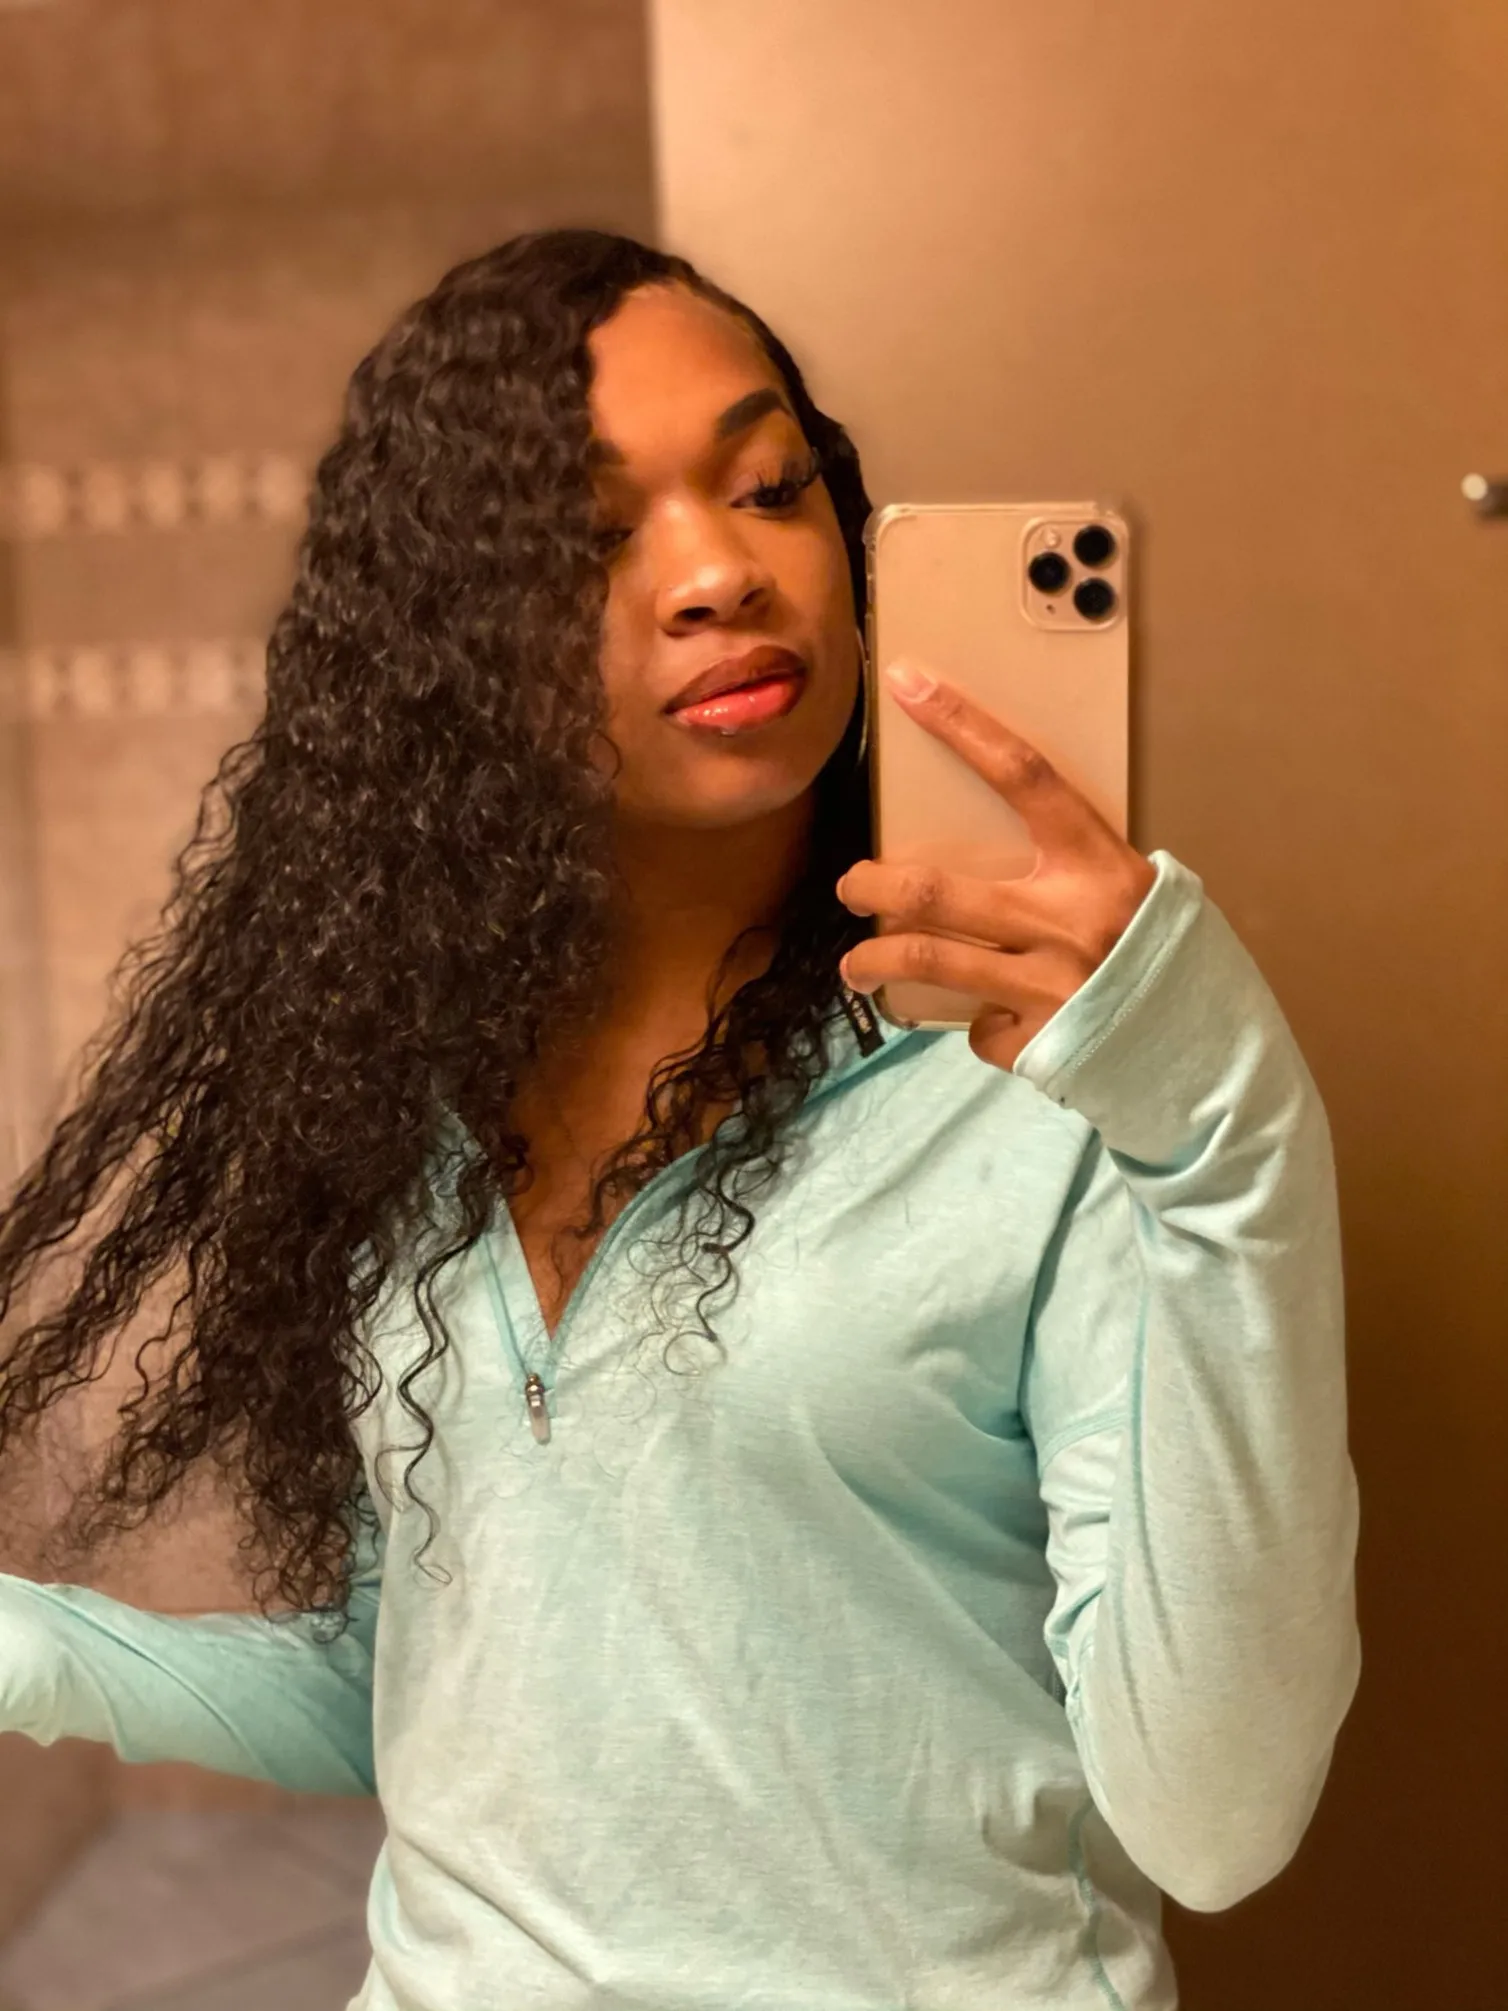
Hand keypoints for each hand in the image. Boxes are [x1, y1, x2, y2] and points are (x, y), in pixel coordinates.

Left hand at [836, 661, 1156, 1071]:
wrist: (1209, 1048)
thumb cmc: (1163, 954)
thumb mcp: (1132, 891)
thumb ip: (1069, 870)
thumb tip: (995, 852)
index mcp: (1098, 865)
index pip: (1022, 774)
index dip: (962, 725)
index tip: (908, 686)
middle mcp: (1066, 920)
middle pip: (933, 891)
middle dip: (871, 886)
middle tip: (851, 885)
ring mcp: (1046, 984)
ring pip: (928, 960)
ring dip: (874, 961)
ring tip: (856, 965)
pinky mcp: (1036, 1040)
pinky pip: (977, 1026)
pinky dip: (975, 1022)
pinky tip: (988, 1020)